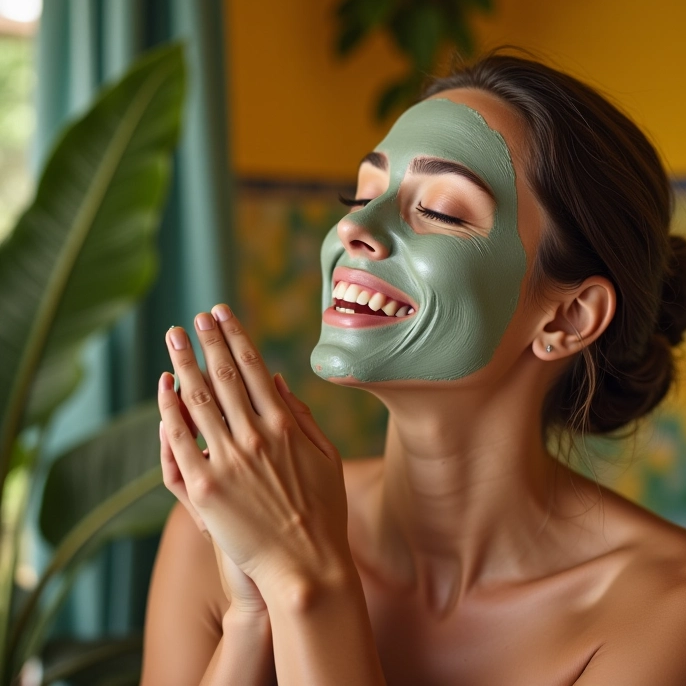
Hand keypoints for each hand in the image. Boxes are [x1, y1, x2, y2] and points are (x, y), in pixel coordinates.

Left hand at [157, 305, 353, 607]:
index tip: (222, 314)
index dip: (236, 337)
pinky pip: (180, 441)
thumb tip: (277, 381)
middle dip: (208, 341)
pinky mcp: (205, 489)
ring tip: (174, 337)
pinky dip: (170, 410)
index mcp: (286, 425)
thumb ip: (302, 416)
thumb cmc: (323, 513)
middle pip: (225, 376)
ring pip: (199, 400)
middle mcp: (255, 435)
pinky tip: (164, 387)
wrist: (306, 567)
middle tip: (194, 317)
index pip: (255, 368)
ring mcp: (228, 461)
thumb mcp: (325, 457)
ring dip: (185, 363)